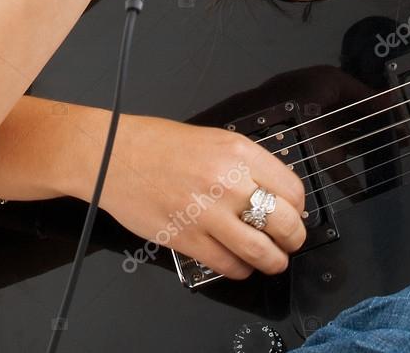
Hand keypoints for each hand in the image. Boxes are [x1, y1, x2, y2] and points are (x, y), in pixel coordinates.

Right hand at [94, 114, 306, 278]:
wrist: (111, 155)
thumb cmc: (157, 144)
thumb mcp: (212, 139)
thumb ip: (245, 164)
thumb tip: (276, 194)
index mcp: (237, 151)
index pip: (293, 189)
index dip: (298, 207)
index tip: (293, 212)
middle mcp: (226, 181)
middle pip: (286, 223)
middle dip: (293, 239)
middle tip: (288, 240)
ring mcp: (206, 212)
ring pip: (262, 252)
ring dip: (273, 261)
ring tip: (270, 259)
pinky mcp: (186, 238)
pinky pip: (229, 266)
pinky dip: (240, 269)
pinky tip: (237, 261)